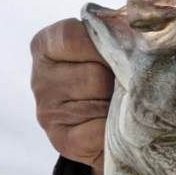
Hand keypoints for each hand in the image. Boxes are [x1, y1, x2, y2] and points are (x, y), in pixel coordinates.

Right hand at [30, 18, 113, 174]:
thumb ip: (112, 34)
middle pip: (94, 74)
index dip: (104, 46)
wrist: (107, 129)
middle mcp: (39, 79)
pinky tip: (115, 127)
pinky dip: (115, 130)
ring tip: (120, 106)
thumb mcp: (105, 47)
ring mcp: (47, 112)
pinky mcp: (61, 141)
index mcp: (44, 45)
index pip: (72, 36)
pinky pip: (100, 131)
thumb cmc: (109, 76)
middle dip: (117, 80)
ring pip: (100, 103)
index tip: (119, 55)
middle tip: (124, 86)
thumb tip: (136, 33)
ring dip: (119, 105)